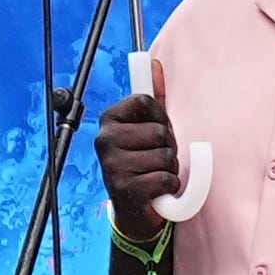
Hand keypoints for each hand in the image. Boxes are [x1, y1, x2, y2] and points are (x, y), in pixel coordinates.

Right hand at [97, 89, 183, 232]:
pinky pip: (165, 179)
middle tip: (155, 159)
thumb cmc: (144, 162)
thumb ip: (153, 97)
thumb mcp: (147, 128)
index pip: (147, 101)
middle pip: (160, 130)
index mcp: (109, 120)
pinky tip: (155, 191)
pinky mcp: (124, 190)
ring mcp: (112, 165)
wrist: (134, 211)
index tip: (155, 132)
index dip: (161, 118)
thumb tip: (155, 62)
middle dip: (168, 146)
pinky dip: (168, 187)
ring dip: (169, 168)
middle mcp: (104, 140)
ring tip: (155, 175)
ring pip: (166, 156)